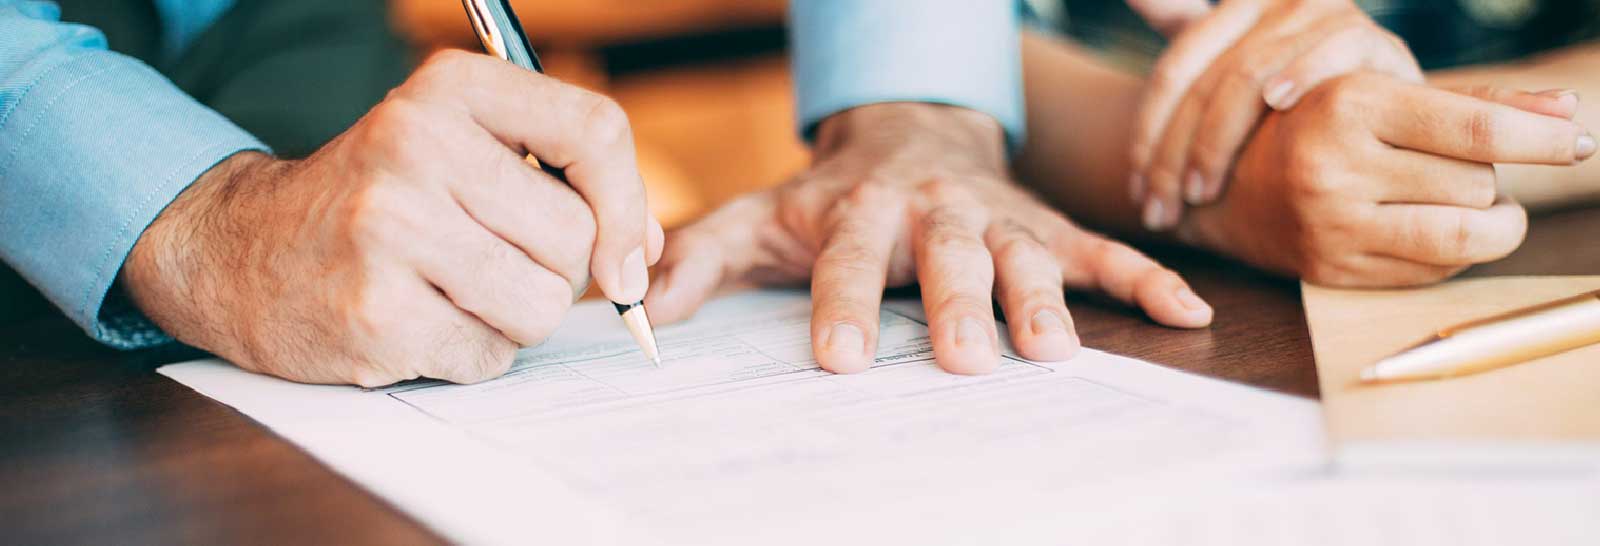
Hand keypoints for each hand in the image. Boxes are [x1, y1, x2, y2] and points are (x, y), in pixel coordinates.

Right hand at [123, 50, 663, 385]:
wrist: (240, 251)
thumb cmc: (378, 201)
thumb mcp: (458, 146)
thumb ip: (560, 176)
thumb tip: (644, 253)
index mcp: (446, 91)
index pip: (593, 128)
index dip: (630, 203)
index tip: (626, 253)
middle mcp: (414, 145)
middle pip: (576, 235)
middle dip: (555, 270)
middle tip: (493, 261)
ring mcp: (391, 231)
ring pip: (542, 304)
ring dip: (514, 317)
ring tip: (453, 291)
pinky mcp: (376, 314)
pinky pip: (490, 356)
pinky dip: (469, 354)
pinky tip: (417, 322)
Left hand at [644, 103, 1212, 374]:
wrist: (909, 131)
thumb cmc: (830, 194)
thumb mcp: (758, 215)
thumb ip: (701, 257)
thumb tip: (639, 307)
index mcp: (859, 209)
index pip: (848, 260)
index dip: (843, 305)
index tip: (838, 359)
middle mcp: (933, 210)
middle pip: (948, 256)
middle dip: (958, 304)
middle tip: (966, 359)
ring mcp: (996, 218)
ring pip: (1026, 254)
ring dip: (1044, 299)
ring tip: (1056, 352)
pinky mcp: (1046, 227)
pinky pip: (1102, 250)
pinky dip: (1146, 279)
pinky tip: (1187, 314)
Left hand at [1128, 0, 1422, 229]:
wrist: (1388, 129)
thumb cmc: (1297, 109)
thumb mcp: (1235, 72)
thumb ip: (1184, 26)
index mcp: (1238, 8)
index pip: (1174, 71)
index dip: (1147, 134)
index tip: (1135, 193)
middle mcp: (1278, 3)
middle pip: (1206, 81)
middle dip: (1174, 154)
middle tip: (1160, 210)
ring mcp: (1326, 18)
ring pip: (1250, 74)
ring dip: (1217, 140)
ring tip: (1200, 192)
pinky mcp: (1375, 41)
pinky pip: (1330, 51)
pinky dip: (1301, 75)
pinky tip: (1276, 105)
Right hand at [1177, 73, 1594, 285]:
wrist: (1230, 186)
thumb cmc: (1324, 127)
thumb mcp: (1388, 94)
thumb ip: (1480, 102)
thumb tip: (1566, 114)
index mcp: (1348, 105)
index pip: (1474, 131)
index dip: (1539, 140)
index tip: (1577, 142)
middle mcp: (1334, 167)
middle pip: (1476, 186)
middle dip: (1488, 179)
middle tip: (1463, 168)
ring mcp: (1332, 226)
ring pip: (1463, 236)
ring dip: (1488, 224)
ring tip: (1478, 207)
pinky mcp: (1334, 271)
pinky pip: (1432, 272)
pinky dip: (1451, 254)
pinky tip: (1429, 229)